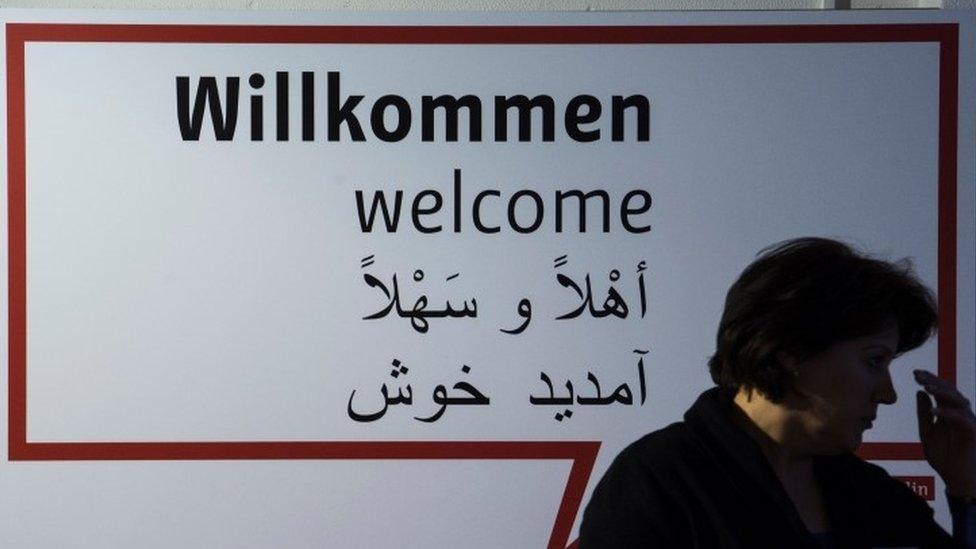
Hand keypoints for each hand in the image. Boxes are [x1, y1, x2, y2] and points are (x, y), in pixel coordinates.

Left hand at [914, 369, 975, 497]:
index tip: (914, 372)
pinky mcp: (973, 432)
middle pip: (949, 391)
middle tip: (918, 375)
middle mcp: (959, 413)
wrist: (957, 479)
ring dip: (942, 392)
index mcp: (948, 412)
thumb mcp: (927, 433)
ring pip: (958, 400)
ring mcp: (968, 421)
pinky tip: (934, 410)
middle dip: (934, 381)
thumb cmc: (944, 457)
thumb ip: (923, 414)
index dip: (929, 380)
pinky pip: (961, 419)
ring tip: (925, 387)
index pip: (940, 391)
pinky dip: (948, 413)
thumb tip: (919, 392)